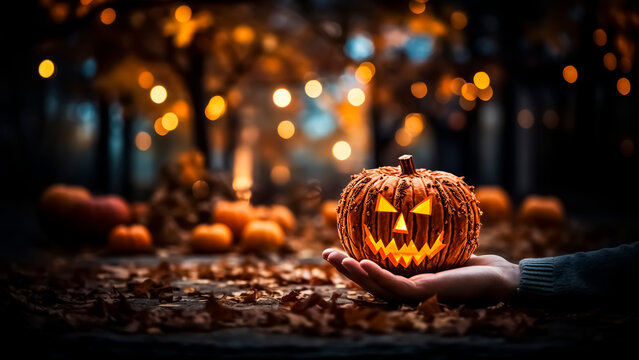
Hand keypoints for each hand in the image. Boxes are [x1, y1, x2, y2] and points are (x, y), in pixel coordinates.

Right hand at [323, 248, 518, 303]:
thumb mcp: (440, 243)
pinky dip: (378, 275)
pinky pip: (397, 285)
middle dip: (345, 269)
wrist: (498, 278)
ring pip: (377, 286)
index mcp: (406, 281)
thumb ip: (419, 235)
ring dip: (355, 273)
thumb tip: (404, 204)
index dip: (352, 264)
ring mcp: (415, 295)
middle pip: (369, 282)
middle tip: (325, 253)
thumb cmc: (472, 261)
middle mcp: (407, 291)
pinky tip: (364, 263)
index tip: (334, 249)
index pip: (374, 273)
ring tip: (337, 258)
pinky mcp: (426, 295)